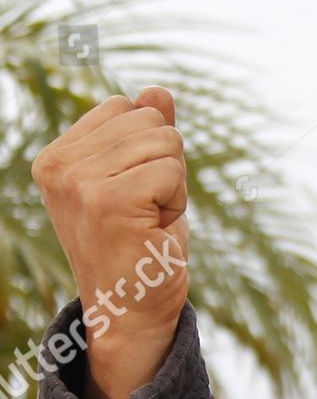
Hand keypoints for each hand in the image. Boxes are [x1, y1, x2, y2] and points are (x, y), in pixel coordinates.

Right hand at [31, 86, 189, 398]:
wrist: (131, 309)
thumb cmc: (141, 245)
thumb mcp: (144, 180)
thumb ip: (146, 134)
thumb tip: (157, 90)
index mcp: (57, 157)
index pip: (125, 107)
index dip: (149, 149)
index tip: (135, 193)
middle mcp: (58, 165)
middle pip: (149, 120)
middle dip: (165, 164)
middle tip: (147, 211)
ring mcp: (78, 181)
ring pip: (165, 142)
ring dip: (173, 184)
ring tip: (149, 220)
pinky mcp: (108, 199)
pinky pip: (172, 169)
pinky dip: (177, 200)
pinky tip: (155, 229)